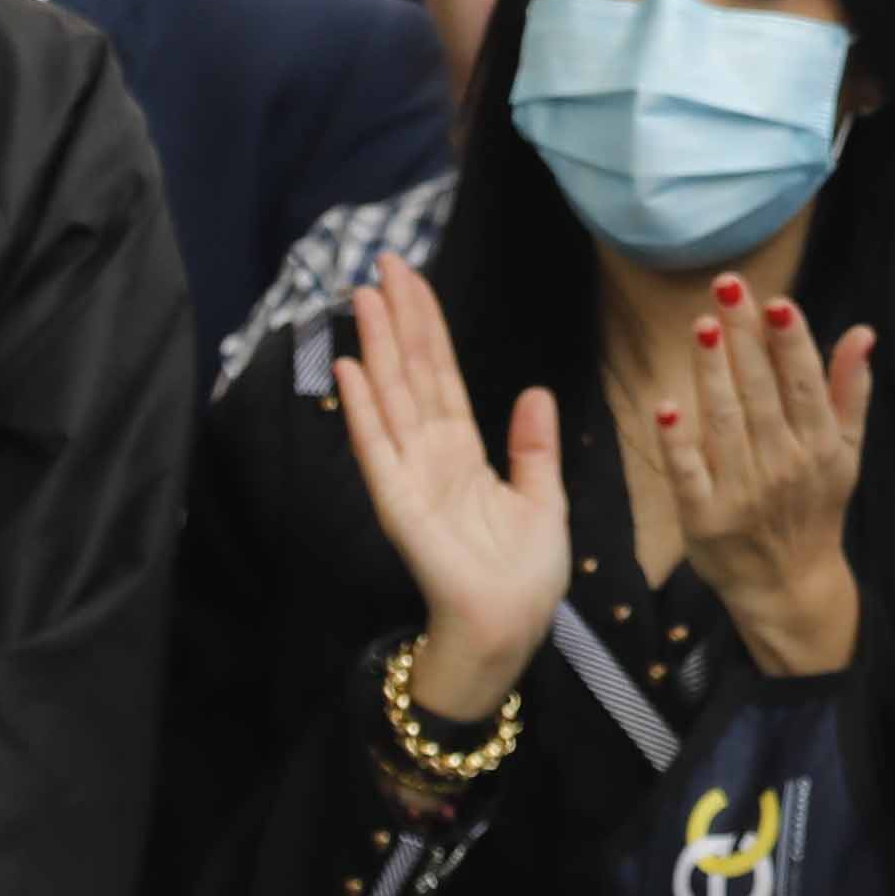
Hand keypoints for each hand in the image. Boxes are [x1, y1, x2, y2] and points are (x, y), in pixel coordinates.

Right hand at [334, 256, 565, 724]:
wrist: (509, 630)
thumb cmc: (523, 575)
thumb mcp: (543, 498)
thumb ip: (533, 446)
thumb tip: (535, 390)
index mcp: (465, 452)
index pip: (443, 375)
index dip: (429, 327)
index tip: (413, 280)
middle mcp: (431, 456)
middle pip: (413, 374)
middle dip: (398, 319)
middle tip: (382, 265)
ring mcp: (411, 477)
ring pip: (392, 398)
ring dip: (378, 347)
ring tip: (363, 297)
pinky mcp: (400, 505)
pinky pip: (378, 449)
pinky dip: (363, 409)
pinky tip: (351, 368)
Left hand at [650, 270, 880, 678]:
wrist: (790, 584)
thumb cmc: (816, 507)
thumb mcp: (846, 452)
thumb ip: (850, 391)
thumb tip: (862, 333)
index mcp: (821, 446)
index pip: (805, 383)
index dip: (791, 342)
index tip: (775, 301)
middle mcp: (785, 466)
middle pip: (760, 392)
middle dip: (745, 339)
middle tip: (727, 289)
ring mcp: (743, 493)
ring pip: (724, 422)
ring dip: (712, 373)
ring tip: (703, 327)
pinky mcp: (705, 519)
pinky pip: (688, 474)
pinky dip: (677, 442)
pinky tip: (665, 407)